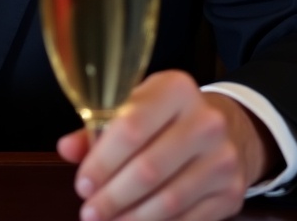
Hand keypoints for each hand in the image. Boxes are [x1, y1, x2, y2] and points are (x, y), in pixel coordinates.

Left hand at [56, 71, 281, 220]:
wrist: (223, 127)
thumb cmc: (166, 116)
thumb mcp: (135, 106)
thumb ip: (98, 127)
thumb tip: (65, 149)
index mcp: (175, 89)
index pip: (132, 127)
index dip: (103, 161)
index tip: (83, 184)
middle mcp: (205, 121)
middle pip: (149, 168)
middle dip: (113, 196)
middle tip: (89, 211)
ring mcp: (223, 158)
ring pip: (169, 199)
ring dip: (132, 217)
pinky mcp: (231, 192)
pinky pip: (189, 218)